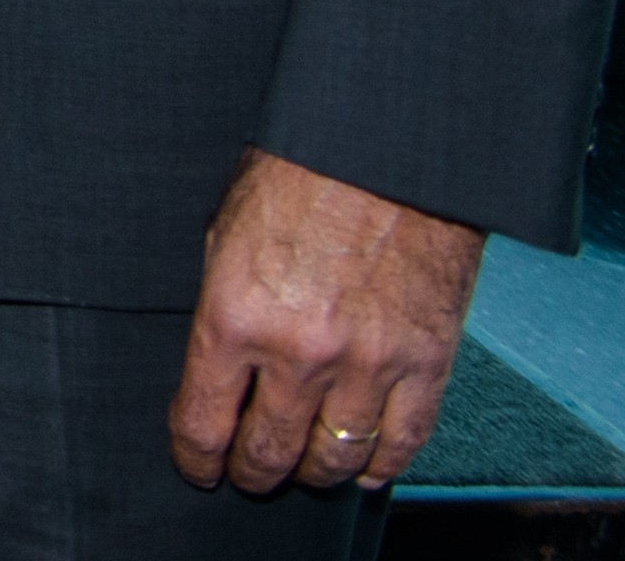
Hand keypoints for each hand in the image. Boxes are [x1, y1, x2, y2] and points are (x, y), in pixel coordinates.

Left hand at [170, 151, 478, 492]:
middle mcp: (299, 352)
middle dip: (251, 473)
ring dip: (313, 473)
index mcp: (234, 316)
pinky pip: (403, 443)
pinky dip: (380, 465)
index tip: (198, 467)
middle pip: (270, 453)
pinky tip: (362, 465)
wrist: (386, 150)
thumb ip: (222, 310)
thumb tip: (216, 373)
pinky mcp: (427, 362)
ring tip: (302, 467)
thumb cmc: (297, 178)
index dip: (197, 459)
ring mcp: (369, 363)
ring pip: (335, 458)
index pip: (204, 424)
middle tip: (248, 474)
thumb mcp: (224, 235)